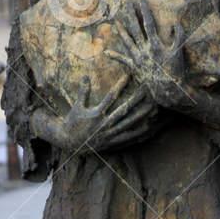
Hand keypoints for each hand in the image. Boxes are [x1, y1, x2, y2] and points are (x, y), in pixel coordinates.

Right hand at [31, 76, 156, 153]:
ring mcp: (108, 134)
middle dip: (136, 99)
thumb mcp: (77, 107)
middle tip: (147, 90)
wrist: (68, 143)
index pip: (111, 96)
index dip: (120, 85)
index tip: (129, 75)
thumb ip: (83, 91)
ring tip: (152, 108)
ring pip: (128, 123)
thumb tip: (85, 75)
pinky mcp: (111, 142)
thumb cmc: (72, 122)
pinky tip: (147, 128)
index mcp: (96, 113)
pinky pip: (127, 137)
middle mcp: (104, 123)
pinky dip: (137, 132)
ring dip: (140, 115)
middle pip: (124, 109)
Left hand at [105, 0, 190, 109]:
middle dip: (131, 16)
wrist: (168, 89)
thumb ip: (178, 36)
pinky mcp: (134, 67)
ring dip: (121, 31)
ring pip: (127, 41)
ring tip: (116, 22)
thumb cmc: (175, 70)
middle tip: (126, 5)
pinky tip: (106, 52)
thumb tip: (175, 23)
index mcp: (155, 44)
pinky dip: (115, 56)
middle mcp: (144, 49)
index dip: (144, 12)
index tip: (141, 1)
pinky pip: (123, 60)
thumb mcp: (179, 52)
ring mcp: (137, 58)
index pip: (148, 24)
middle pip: (135, 29)